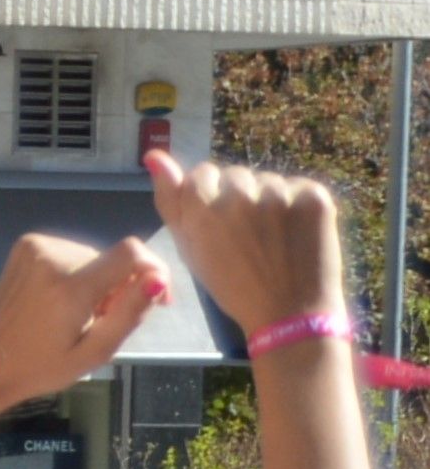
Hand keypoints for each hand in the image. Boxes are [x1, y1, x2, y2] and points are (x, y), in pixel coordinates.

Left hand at [0, 228, 164, 433]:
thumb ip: (130, 313)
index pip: (130, 252)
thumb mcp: (95, 352)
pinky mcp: (26, 245)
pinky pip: (72, 253)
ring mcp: (35, 247)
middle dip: (120, 286)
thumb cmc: (42, 366)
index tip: (155, 296)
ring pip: (94, 257)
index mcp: (70, 287)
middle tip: (104, 320)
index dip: (153, 271)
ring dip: (97, 282)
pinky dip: (77, 274)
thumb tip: (158, 280)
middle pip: (112, 259)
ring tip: (79, 314)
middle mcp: (52, 257)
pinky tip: (62, 300)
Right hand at [149, 147, 350, 339]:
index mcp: (203, 205)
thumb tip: (154, 156)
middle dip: (238, 197)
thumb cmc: (232, 284)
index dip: (209, 200)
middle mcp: (241, 191)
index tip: (219, 227)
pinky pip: (297, 187)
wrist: (289, 312)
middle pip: (235, 175)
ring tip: (272, 237)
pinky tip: (294, 233)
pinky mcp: (314, 196)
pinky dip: (296, 206)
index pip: (202, 173)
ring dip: (268, 201)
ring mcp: (281, 192)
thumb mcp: (188, 248)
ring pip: (267, 181)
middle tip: (247, 236)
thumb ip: (170, 200)